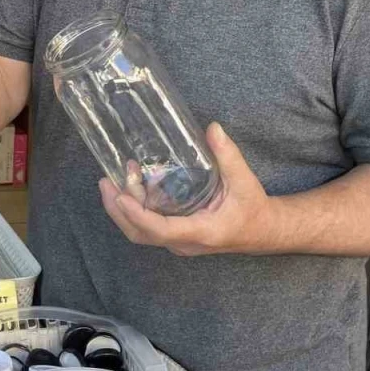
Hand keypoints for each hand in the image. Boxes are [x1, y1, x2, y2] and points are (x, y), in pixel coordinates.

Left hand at [98, 123, 283, 256]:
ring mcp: (178, 241)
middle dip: (118, 211)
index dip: (137, 215)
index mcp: (201, 231)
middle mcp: (185, 242)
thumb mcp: (244, 181)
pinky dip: (132, 210)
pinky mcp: (176, 235)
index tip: (120, 196)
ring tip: (111, 180)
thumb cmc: (254, 209)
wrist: (263, 231)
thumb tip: (213, 128)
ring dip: (122, 209)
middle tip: (106, 182)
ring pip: (141, 233)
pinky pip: (147, 228)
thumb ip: (228, 155)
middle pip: (141, 234)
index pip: (161, 230)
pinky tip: (128, 187)